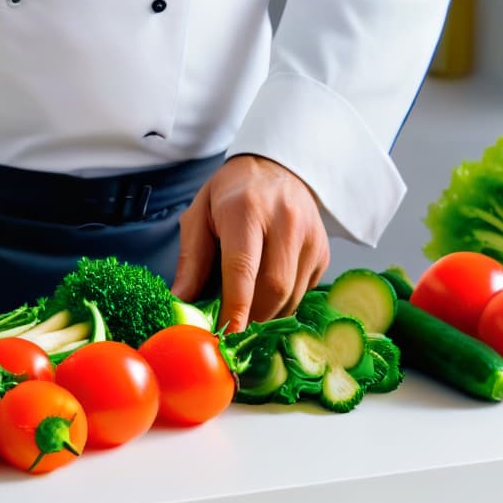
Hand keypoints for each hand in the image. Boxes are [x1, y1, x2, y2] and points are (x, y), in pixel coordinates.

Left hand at [171, 154, 329, 332]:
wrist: (276, 167)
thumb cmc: (231, 193)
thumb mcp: (199, 215)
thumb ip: (191, 261)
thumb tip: (180, 303)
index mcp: (246, 209)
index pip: (243, 267)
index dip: (235, 307)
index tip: (225, 335)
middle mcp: (285, 221)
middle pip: (273, 288)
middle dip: (249, 318)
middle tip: (229, 330)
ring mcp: (310, 237)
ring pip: (291, 296)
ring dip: (265, 315)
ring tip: (244, 313)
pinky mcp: (323, 251)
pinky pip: (303, 292)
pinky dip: (281, 305)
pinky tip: (264, 296)